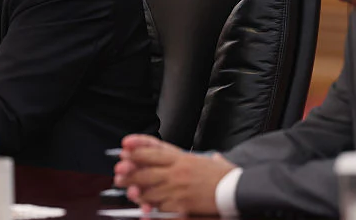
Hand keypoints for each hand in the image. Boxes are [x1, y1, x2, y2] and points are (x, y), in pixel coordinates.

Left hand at [113, 134, 233, 215]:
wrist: (237, 190)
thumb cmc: (224, 175)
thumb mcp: (206, 159)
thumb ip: (192, 157)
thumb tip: (178, 151)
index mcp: (181, 157)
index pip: (153, 150)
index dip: (136, 148)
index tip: (124, 147)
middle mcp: (176, 171)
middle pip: (145, 169)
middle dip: (129, 172)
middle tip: (118, 173)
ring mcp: (178, 187)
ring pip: (149, 188)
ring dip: (136, 190)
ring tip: (128, 191)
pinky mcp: (181, 204)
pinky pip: (160, 205)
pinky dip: (152, 206)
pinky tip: (146, 207)